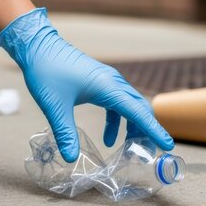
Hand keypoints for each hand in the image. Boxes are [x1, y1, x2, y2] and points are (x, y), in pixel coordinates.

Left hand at [0, 8, 173, 161]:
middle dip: (147, 132)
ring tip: (132, 150)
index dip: (153, 130)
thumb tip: (71, 158)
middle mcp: (113, 83)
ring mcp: (108, 81)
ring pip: (131, 106)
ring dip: (134, 128)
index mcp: (108, 87)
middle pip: (140, 109)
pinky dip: (119, 122)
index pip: (138, 112)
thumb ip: (65, 133)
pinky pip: (118, 105)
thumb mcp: (54, 107)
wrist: (38, 47)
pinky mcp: (100, 83)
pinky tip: (110, 140)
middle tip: (148, 155)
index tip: (168, 145)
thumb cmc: (46, 72)